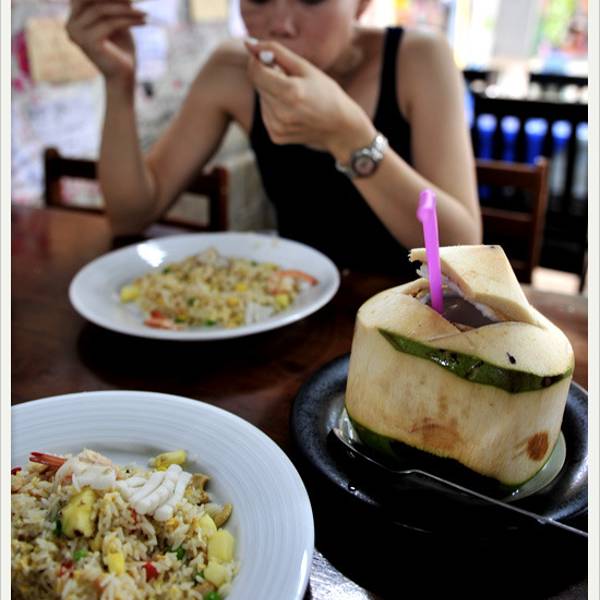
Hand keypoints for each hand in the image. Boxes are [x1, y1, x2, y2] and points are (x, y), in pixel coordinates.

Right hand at [66, 0, 145, 83]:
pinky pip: (110, 24)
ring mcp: (76, 34)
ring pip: (102, 10)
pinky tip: (144, 22)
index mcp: (74, 18)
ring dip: (126, 10)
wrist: (123, 77)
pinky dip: (129, 20)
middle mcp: (70, 24)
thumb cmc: (121, 49)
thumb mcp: (116, 21)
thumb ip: (113, 4)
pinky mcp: (88, 42)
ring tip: (144, 13)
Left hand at [245, 40, 375, 159]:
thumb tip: (249, 45)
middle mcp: (281, 113)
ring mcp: (277, 127)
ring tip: (295, 98)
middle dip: (268, 77)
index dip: (258, 60)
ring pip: (262, 99)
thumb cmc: (326, 93)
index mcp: (290, 92)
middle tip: (290, 80)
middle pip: (258, 85)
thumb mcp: (305, 67)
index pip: (256, 71)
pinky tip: (292, 111)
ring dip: (272, 93)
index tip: (267, 57)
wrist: (340, 127)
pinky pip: (266, 114)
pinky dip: (275, 108)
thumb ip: (276, 53)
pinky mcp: (276, 136)